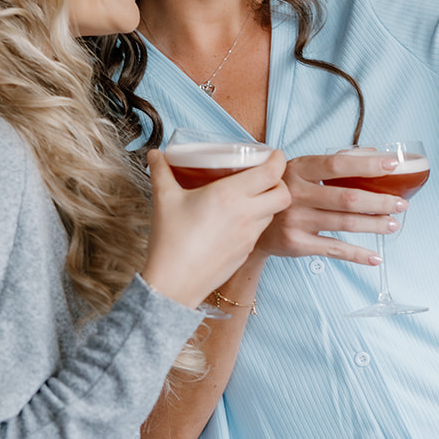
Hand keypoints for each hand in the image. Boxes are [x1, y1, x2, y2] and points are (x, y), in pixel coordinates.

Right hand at [141, 148, 290, 308]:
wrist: (174, 284)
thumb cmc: (171, 241)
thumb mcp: (164, 199)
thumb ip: (161, 172)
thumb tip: (154, 154)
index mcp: (230, 195)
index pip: (272, 173)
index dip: (278, 159)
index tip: (273, 154)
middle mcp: (246, 215)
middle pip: (283, 194)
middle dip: (280, 181)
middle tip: (265, 175)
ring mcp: (249, 236)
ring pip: (274, 213)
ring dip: (268, 201)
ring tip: (250, 196)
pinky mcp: (246, 252)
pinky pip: (260, 230)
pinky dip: (256, 220)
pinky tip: (237, 219)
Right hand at [250, 151, 407, 266]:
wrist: (250, 222)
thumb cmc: (284, 190)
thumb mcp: (301, 170)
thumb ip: (335, 162)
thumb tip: (375, 153)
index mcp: (299, 169)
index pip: (338, 165)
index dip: (367, 165)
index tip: (393, 166)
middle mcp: (296, 194)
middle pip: (347, 198)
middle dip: (379, 202)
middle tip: (401, 204)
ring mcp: (296, 220)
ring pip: (344, 224)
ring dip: (374, 225)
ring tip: (393, 224)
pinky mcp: (296, 244)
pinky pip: (334, 249)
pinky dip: (357, 254)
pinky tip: (375, 257)